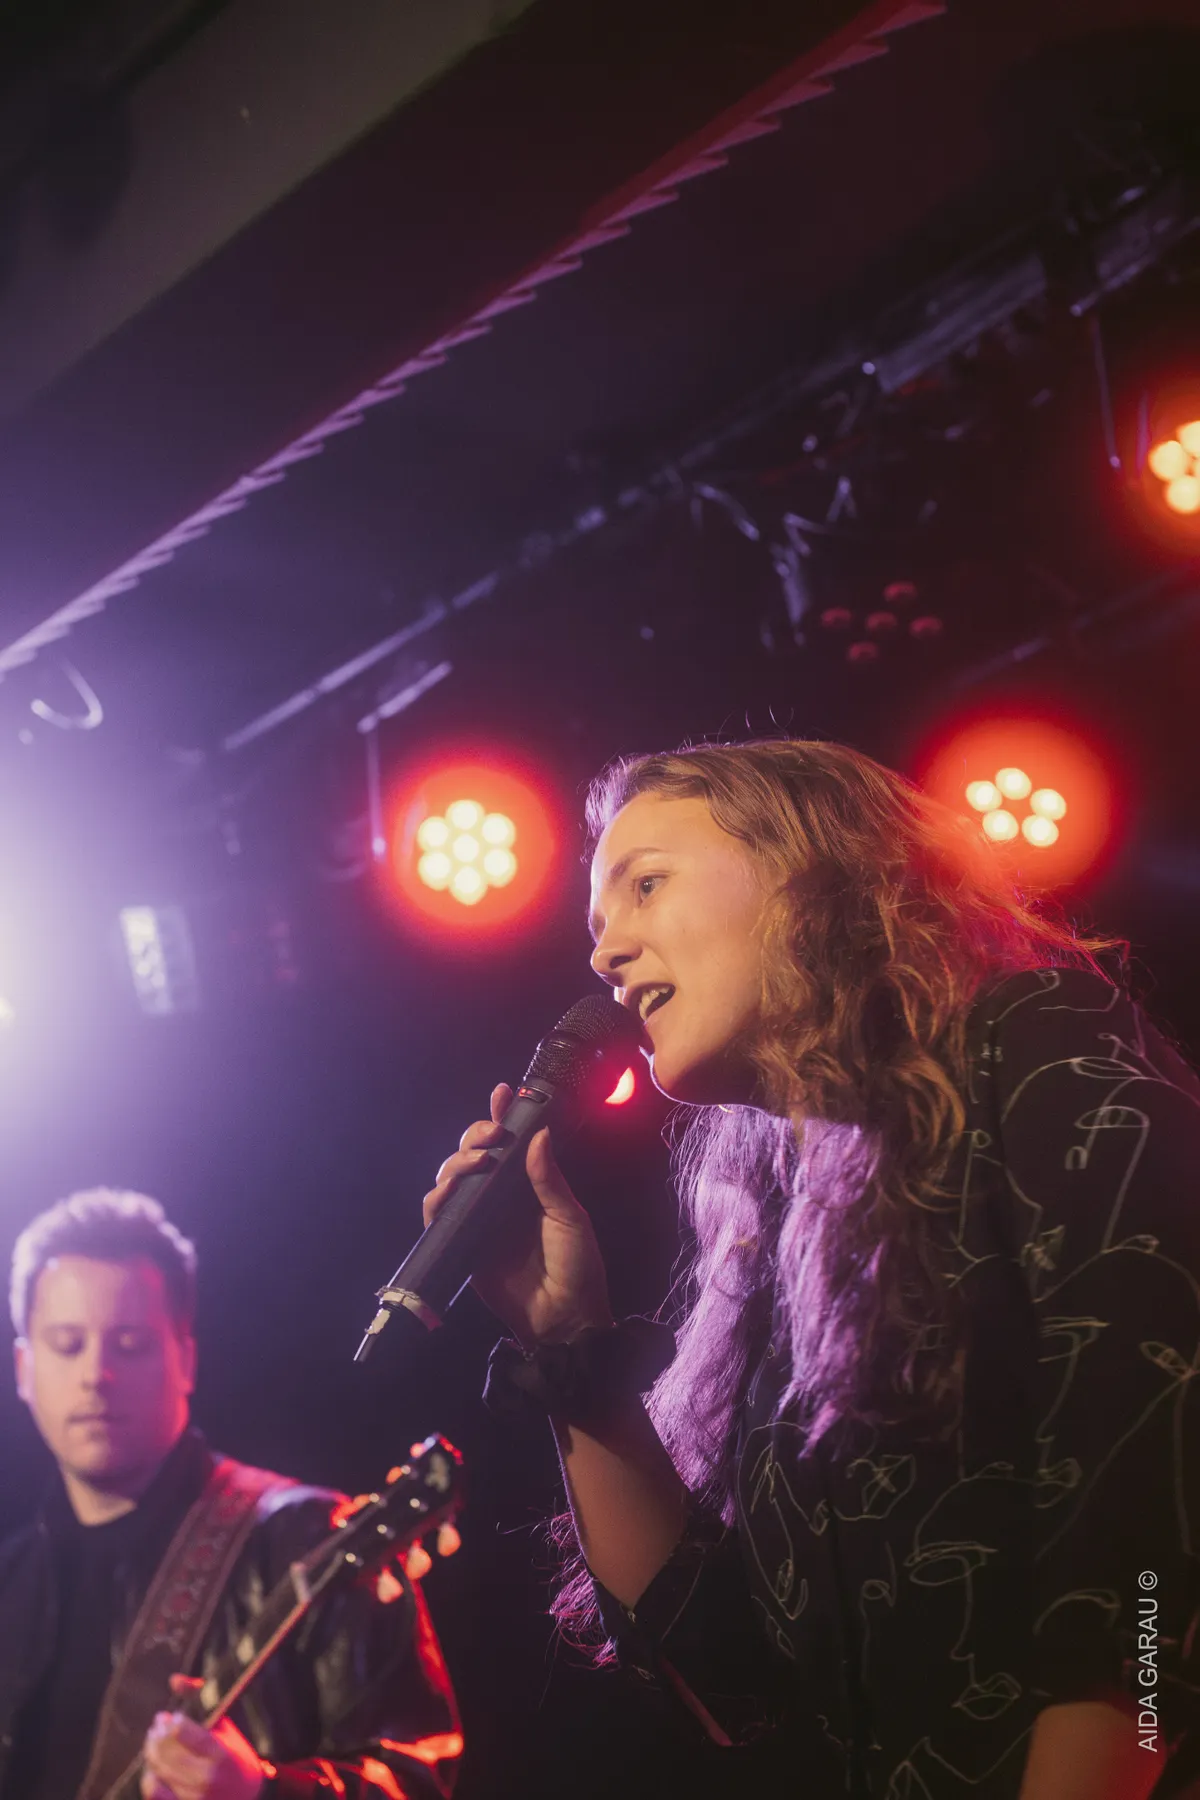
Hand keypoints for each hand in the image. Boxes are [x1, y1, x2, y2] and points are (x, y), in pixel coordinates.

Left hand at [140, 1676, 264, 1799]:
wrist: (247, 1795)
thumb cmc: (235, 1755)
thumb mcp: (225, 1726)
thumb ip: (200, 1700)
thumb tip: (174, 1679)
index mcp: (219, 1753)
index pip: (185, 1734)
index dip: (173, 1723)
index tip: (172, 1717)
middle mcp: (205, 1777)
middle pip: (166, 1752)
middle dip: (158, 1733)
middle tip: (158, 1723)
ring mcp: (193, 1796)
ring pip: (158, 1769)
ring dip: (151, 1750)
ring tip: (154, 1739)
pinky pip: (155, 1792)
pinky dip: (150, 1776)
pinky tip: (154, 1766)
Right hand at [423, 1084, 613, 1344]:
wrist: (564, 1319)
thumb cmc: (577, 1266)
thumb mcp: (570, 1218)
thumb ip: (550, 1180)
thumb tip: (538, 1134)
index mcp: (529, 1187)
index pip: (512, 1143)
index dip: (501, 1116)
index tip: (501, 1093)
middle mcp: (501, 1198)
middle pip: (474, 1154)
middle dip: (475, 1135)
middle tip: (491, 1135)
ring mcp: (479, 1220)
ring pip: (452, 1178)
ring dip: (456, 1162)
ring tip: (477, 1161)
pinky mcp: (462, 1245)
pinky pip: (438, 1216)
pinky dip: (436, 1199)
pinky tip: (447, 1191)